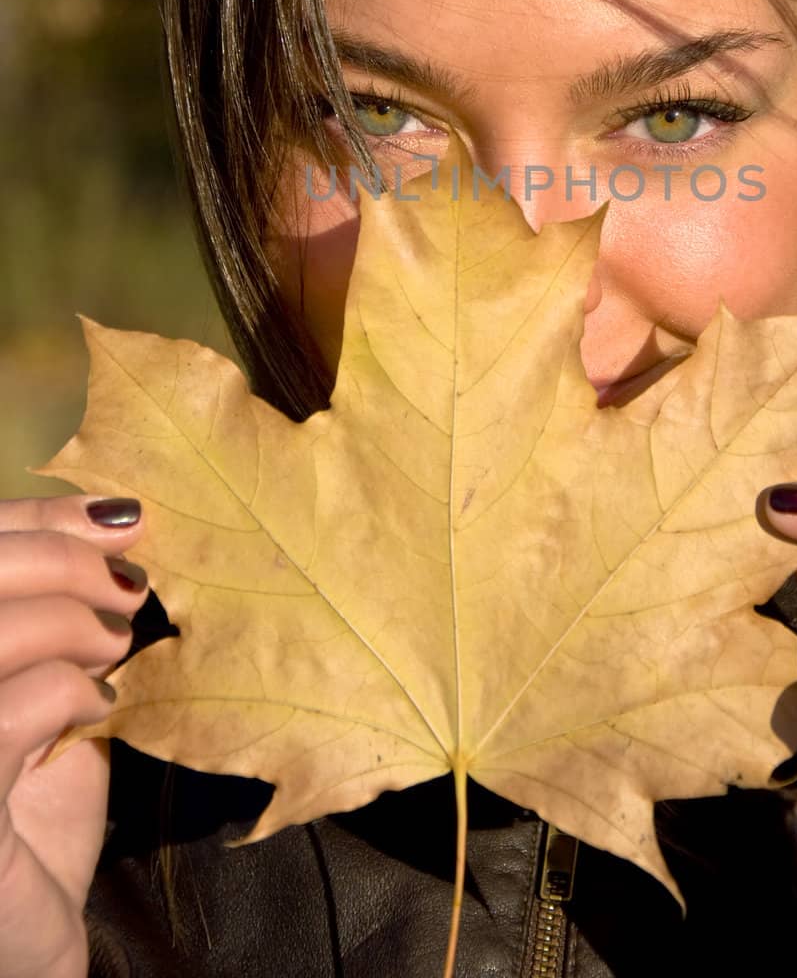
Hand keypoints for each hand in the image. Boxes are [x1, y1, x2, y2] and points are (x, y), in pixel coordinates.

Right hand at [0, 493, 145, 977]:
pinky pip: (4, 716)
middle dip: (61, 556)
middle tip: (129, 583)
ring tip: (114, 647)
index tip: (121, 515)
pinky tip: (97, 708)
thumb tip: (116, 525)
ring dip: (71, 622)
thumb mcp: (43, 688)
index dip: (36, 516)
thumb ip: (55, 613)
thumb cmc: (31, 804)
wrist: (23, 935)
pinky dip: (65, 691)